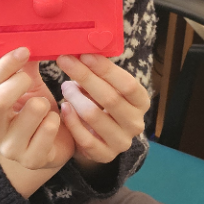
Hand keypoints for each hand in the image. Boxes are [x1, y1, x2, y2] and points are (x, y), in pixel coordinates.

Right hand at [0, 49, 74, 190]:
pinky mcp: (32, 160)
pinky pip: (49, 129)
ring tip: (47, 107)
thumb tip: (27, 36)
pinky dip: (56, 119)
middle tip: (32, 78)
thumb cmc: (37, 114)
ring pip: (30, 112)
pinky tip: (56, 121)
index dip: (4, 66)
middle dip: (19, 83)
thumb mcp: (28, 88)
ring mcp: (11, 150)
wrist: (52, 148)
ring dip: (44, 103)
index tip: (24, 50)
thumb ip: (23, 67)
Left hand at [56, 52, 149, 166]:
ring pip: (95, 117)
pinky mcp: (105, 156)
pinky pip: (85, 138)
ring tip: (64, 87)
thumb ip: (98, 72)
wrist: (99, 138)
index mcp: (140, 102)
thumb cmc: (100, 104)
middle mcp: (136, 123)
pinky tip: (63, 108)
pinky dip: (71, 121)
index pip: (127, 84)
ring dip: (75, 98)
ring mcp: (122, 142)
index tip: (83, 54)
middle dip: (85, 77)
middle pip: (110, 98)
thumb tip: (81, 48)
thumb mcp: (105, 87)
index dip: (105, 69)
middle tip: (65, 61)